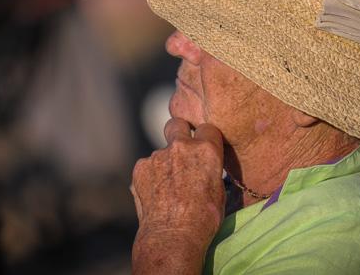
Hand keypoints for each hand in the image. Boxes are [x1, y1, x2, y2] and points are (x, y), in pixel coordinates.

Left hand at [131, 118, 225, 273]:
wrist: (173, 236)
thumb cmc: (203, 219)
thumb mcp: (219, 191)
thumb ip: (210, 169)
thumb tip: (206, 166)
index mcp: (206, 150)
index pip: (207, 128)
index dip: (206, 138)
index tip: (205, 147)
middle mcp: (181, 146)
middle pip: (177, 124)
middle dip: (179, 131)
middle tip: (181, 150)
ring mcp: (157, 155)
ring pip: (161, 151)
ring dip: (165, 162)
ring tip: (168, 188)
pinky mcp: (140, 167)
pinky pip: (147, 166)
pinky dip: (151, 176)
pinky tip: (156, 194)